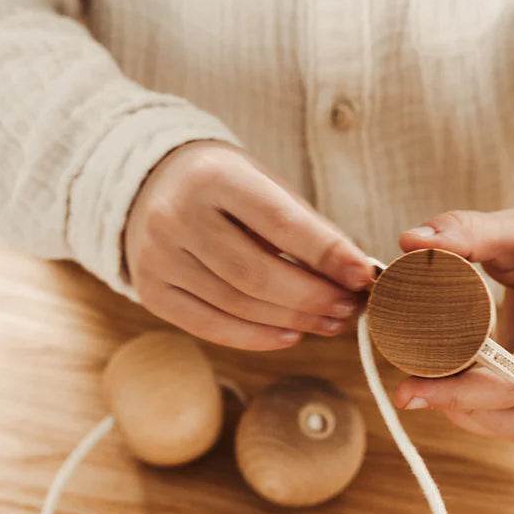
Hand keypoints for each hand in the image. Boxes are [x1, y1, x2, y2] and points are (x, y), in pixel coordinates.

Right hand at [124, 140, 372, 349]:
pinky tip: (291, 335)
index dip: (326, 254)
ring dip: (292, 321)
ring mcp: (157, 256)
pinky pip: (209, 326)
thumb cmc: (227, 186)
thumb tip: (355, 273)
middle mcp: (176, 215)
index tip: (363, 275)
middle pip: (256, 274)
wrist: (154, 186)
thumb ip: (307, 226)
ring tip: (330, 322)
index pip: (279, 222)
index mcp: (214, 176)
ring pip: (236, 305)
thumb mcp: (265, 184)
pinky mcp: (151, 291)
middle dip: (312, 297)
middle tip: (349, 308)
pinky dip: (257, 337)